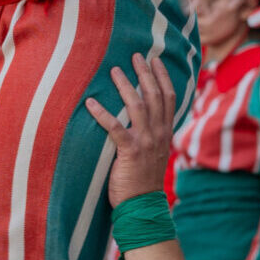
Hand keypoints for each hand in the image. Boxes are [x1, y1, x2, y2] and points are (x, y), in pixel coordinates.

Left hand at [85, 53, 175, 206]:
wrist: (142, 205)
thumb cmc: (143, 180)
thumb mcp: (155, 153)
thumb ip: (152, 135)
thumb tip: (142, 117)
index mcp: (166, 133)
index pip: (169, 97)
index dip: (163, 77)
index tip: (156, 60)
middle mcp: (159, 134)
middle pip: (155, 95)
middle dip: (145, 72)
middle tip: (135, 55)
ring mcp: (146, 142)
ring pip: (137, 105)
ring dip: (125, 85)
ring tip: (114, 70)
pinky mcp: (130, 151)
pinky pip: (115, 127)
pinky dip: (102, 113)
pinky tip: (90, 103)